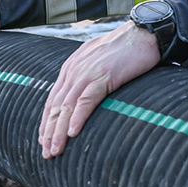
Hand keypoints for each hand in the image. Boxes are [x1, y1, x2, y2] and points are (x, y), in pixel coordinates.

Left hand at [38, 23, 159, 158]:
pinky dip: (78, 118)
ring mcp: (87, 73)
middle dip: (48, 132)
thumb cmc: (125, 49)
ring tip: (54, 150)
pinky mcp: (103, 76)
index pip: (53, 99)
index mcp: (71, 67)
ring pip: (66, 107)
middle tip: (46, 153)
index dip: (47, 122)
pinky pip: (86, 100)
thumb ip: (88, 75)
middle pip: (55, 106)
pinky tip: (73, 133)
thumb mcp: (99, 60)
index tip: (44, 140)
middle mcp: (74, 70)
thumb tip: (85, 95)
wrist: (143, 33)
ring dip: (59, 131)